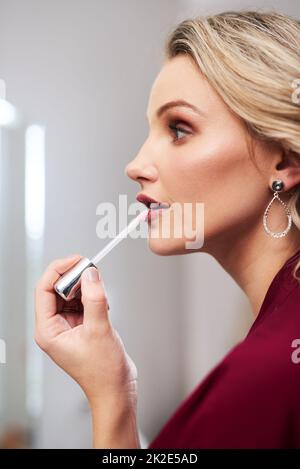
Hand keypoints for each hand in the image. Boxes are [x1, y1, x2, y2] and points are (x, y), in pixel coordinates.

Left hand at [34, 254, 137, 409]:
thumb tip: (90, 273)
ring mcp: (67, 326)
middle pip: (57, 289)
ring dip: (86, 287)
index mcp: (48, 330)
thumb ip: (95, 298)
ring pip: (71, 294)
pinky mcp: (80, 325)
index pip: (44, 289)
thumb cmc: (103, 372)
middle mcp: (54, 327)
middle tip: (92, 270)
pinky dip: (93, 296)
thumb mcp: (99, 330)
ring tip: (100, 292)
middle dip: (75, 278)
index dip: (58, 270)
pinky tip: (103, 303)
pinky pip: (82, 301)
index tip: (76, 259)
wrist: (117, 389)